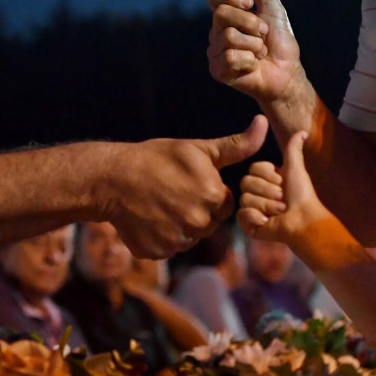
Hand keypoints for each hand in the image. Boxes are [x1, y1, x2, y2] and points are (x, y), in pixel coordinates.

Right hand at [104, 115, 267, 257]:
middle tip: (171, 192)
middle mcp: (198, 223)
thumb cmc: (156, 158)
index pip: (223, 204)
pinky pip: (168, 248)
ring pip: (189, 238)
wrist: (111, 178)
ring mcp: (176, 241)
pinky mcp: (157, 252)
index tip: (187, 182)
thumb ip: (236, 144)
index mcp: (213, 197)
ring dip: (179, 226)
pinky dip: (160, 237)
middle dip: (195, 211)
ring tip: (159, 204)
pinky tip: (148, 218)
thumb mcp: (198, 148)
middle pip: (208, 223)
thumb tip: (264, 123)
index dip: (207, 192)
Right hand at [208, 0, 303, 105]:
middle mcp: (217, 32)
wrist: (286, 74)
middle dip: (251, 23)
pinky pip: (230, 58)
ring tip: (259, 54)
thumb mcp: (274, 11)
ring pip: (229, 37)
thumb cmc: (280, 44)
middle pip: (222, 14)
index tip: (250, 4)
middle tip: (263, 35)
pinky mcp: (218, 71)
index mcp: (228, 16)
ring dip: (254, 46)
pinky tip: (252, 67)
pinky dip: (249, 62)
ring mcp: (215, 52)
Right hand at [237, 130, 330, 253]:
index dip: (267, 175)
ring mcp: (251, 209)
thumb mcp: (296, 168)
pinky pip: (242, 215)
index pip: (252, 168)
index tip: (282, 182)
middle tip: (283, 198)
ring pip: (245, 199)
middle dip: (268, 191)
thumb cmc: (302, 195)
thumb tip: (303, 132)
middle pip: (246, 182)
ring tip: (280, 212)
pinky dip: (256, 217)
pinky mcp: (248, 225)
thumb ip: (294, 149)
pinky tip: (267, 221)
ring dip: (267, 205)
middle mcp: (256, 193)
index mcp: (265, 179)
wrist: (304, 220)